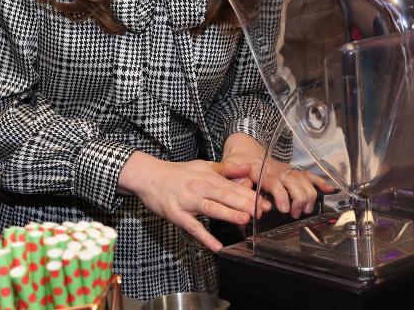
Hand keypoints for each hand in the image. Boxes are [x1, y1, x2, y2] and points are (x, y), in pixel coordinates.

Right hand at [118, 151, 271, 251]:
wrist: (149, 176)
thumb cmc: (178, 173)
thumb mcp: (203, 166)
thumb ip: (227, 169)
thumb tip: (248, 168)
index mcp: (208, 176)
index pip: (232, 186)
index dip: (249, 195)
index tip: (265, 203)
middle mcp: (199, 187)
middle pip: (224, 195)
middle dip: (243, 204)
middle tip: (261, 212)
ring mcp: (187, 202)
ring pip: (210, 208)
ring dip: (227, 214)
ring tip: (243, 220)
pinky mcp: (177, 215)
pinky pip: (193, 227)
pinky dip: (205, 237)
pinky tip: (217, 246)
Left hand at [222, 133, 336, 218]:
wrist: (243, 147)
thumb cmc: (237, 162)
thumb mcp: (230, 169)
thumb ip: (235, 179)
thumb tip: (244, 189)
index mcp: (261, 171)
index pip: (275, 183)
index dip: (282, 196)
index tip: (285, 209)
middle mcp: (277, 170)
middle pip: (294, 183)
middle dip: (299, 199)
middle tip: (295, 214)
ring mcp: (286, 169)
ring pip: (304, 180)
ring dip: (309, 195)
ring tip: (306, 210)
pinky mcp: (292, 170)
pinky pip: (308, 174)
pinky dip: (320, 181)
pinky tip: (329, 189)